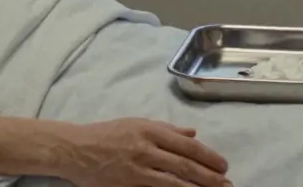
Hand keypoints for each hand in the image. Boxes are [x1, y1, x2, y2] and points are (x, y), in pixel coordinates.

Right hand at [57, 118, 230, 186]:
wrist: (75, 149)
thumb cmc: (107, 134)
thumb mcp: (137, 123)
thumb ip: (166, 129)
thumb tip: (193, 134)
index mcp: (149, 130)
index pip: (186, 145)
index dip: (208, 156)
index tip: (224, 166)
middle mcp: (145, 148)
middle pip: (184, 165)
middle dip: (209, 177)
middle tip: (227, 184)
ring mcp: (136, 170)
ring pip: (173, 182)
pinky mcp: (128, 185)